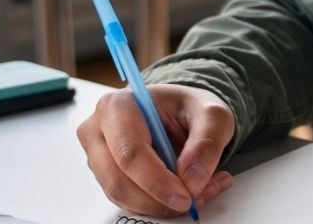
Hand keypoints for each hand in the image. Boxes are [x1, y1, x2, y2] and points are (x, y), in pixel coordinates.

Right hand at [77, 84, 236, 216]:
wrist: (182, 114)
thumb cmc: (190, 108)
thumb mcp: (213, 114)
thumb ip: (207, 142)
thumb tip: (192, 180)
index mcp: (119, 106)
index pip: (129, 152)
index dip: (157, 180)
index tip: (186, 195)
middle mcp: (99, 131)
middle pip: (119, 181)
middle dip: (160, 198)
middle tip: (196, 200)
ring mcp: (99, 157)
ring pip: (123, 197)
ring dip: (163, 205)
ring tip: (201, 192)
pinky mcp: (108, 178)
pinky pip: (130, 203)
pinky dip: (161, 206)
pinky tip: (190, 193)